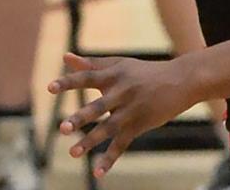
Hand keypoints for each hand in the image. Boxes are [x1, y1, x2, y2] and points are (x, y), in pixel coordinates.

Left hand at [47, 52, 198, 177]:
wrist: (180, 80)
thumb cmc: (144, 72)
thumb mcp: (119, 64)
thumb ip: (91, 64)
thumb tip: (64, 57)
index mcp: (113, 75)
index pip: (87, 78)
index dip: (68, 82)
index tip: (49, 88)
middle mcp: (121, 92)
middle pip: (97, 106)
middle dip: (80, 118)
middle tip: (63, 128)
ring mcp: (131, 110)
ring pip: (108, 128)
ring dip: (90, 141)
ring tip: (73, 153)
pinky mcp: (140, 125)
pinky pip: (123, 144)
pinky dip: (110, 158)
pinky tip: (98, 172)